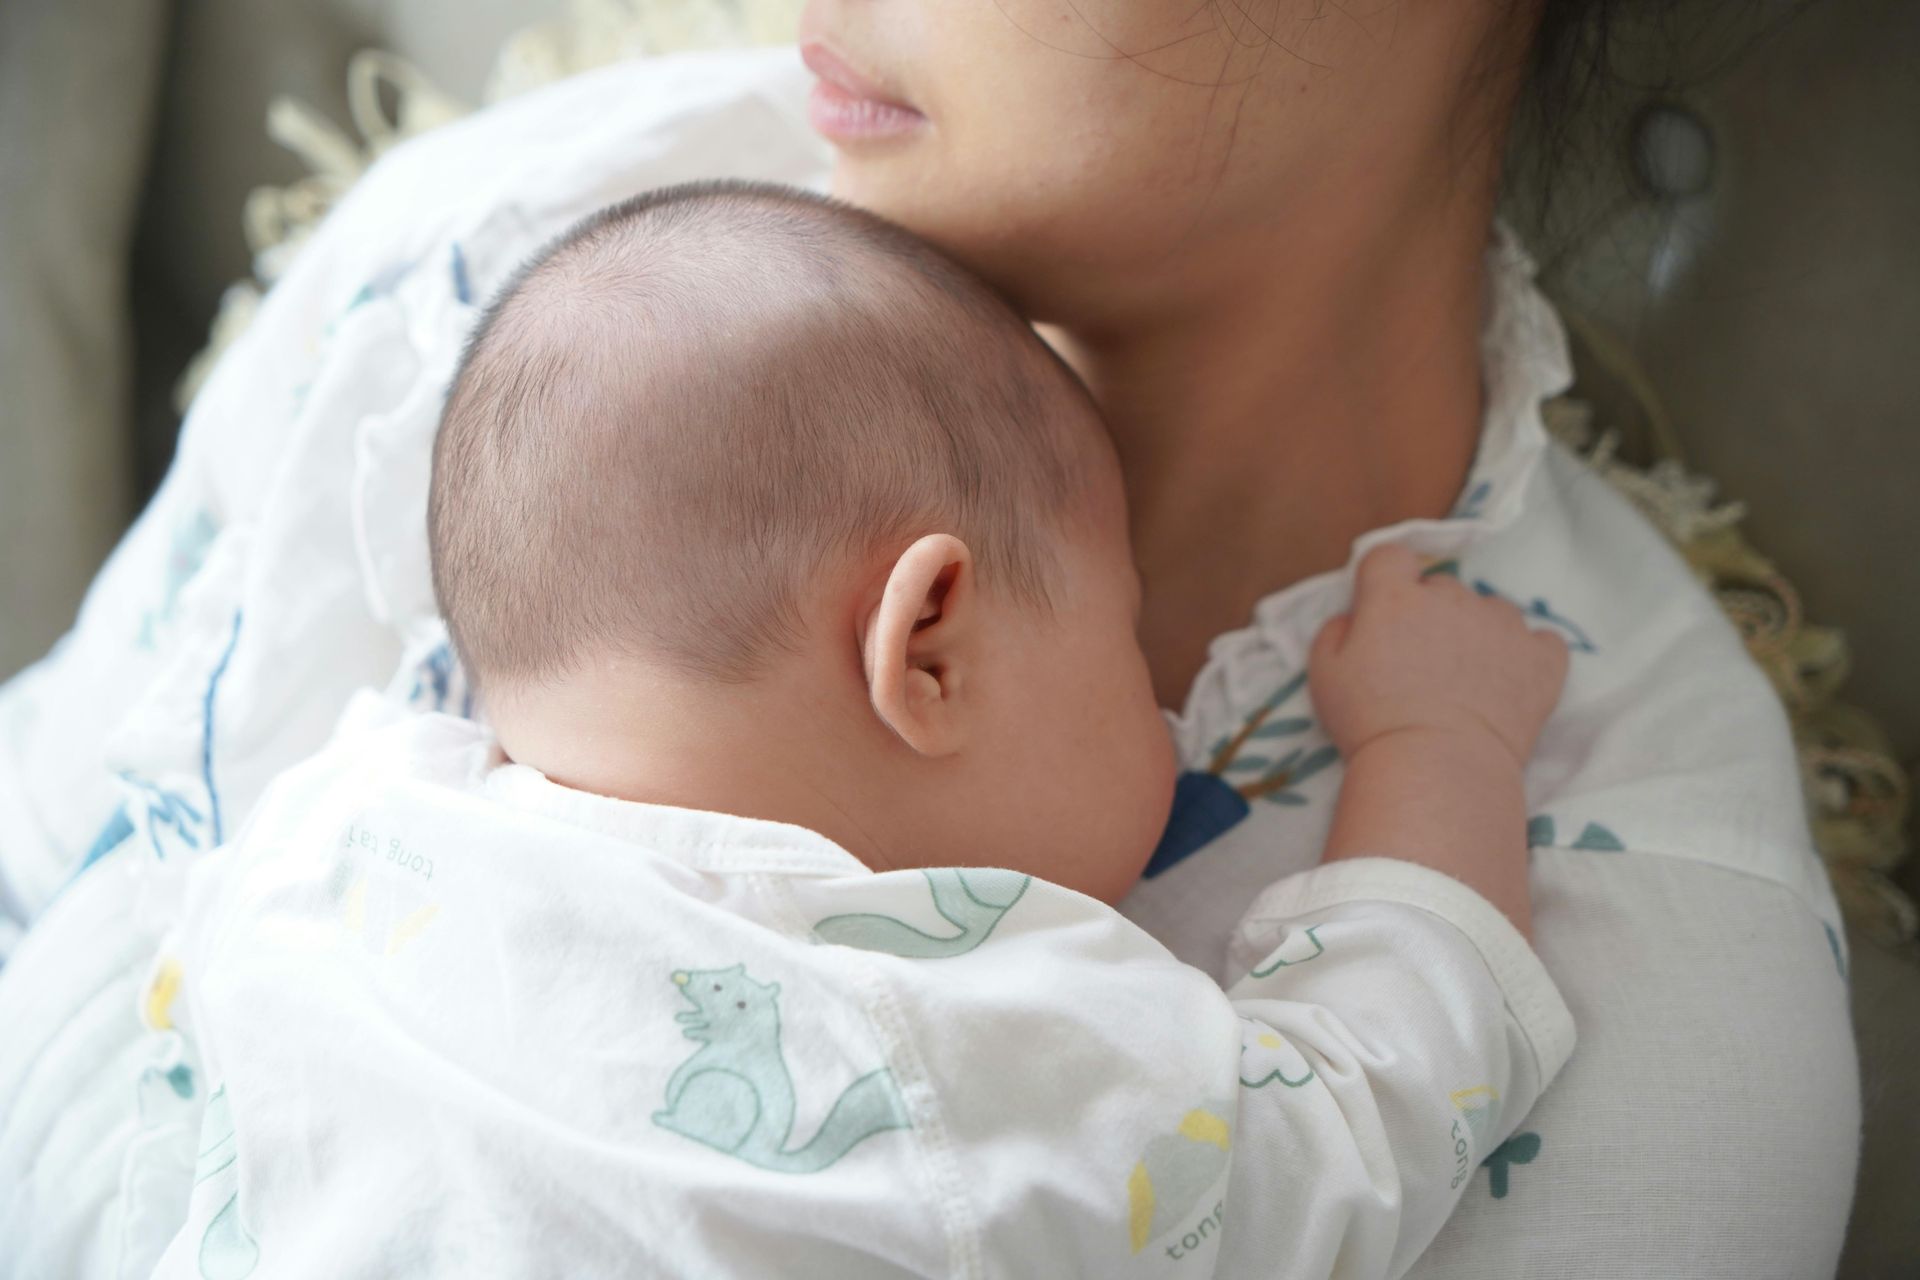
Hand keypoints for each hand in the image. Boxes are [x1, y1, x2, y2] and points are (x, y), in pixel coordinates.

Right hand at [1309, 546, 1568, 769]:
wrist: (1436, 768)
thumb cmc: (1370, 724)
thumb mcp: (1324, 675)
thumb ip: (1335, 631)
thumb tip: (1354, 616)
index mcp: (1395, 597)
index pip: (1391, 556)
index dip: (1385, 580)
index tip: (1382, 612)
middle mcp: (1452, 598)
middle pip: (1441, 587)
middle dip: (1430, 615)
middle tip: (1419, 664)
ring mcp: (1503, 625)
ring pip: (1491, 610)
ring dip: (1479, 631)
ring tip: (1467, 679)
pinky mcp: (1541, 658)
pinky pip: (1541, 640)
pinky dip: (1528, 655)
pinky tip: (1511, 682)